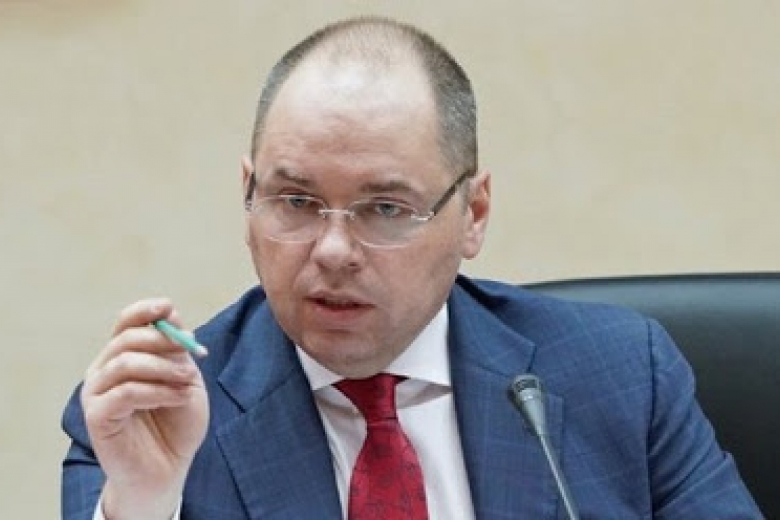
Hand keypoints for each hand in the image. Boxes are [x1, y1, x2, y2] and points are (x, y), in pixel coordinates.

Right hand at [81, 299, 208, 518]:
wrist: (169, 468)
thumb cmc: (176, 424)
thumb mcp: (185, 379)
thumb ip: (177, 350)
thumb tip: (171, 314)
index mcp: (123, 356)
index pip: (125, 322)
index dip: (145, 310)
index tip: (168, 307)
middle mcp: (104, 371)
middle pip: (126, 339)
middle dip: (163, 341)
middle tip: (191, 354)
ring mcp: (97, 394)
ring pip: (125, 363)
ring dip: (164, 368)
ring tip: (189, 382)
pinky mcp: (97, 417)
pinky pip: (126, 392)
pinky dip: (158, 390)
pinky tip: (180, 396)